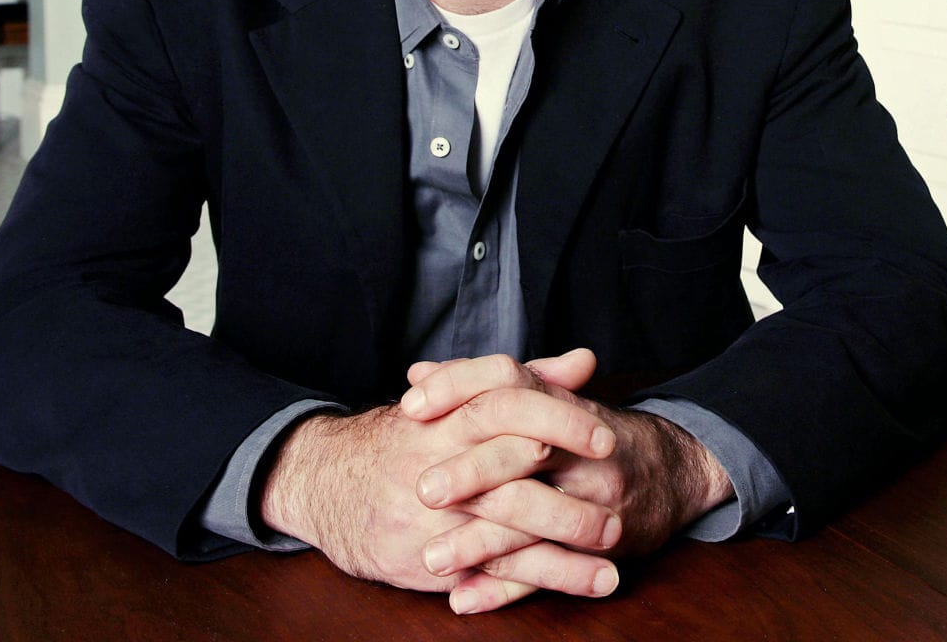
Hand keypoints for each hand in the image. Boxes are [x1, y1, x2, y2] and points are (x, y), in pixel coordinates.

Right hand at [257, 349, 620, 610]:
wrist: (327, 481)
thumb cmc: (411, 435)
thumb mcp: (460, 400)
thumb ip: (526, 382)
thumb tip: (584, 361)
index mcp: (448, 418)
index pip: (506, 410)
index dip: (558, 423)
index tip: (606, 436)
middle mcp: (436, 467)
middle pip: (505, 481)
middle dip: (564, 502)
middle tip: (620, 509)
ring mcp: (431, 520)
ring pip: (500, 537)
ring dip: (560, 553)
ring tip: (613, 561)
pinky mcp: (428, 560)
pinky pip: (487, 575)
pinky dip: (536, 583)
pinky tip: (582, 585)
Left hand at [401, 350, 734, 613]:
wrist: (674, 470)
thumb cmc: (589, 435)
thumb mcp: (546, 400)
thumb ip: (481, 388)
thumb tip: (417, 373)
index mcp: (561, 403)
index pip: (508, 380)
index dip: (459, 387)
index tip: (410, 405)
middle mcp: (581, 447)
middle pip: (523, 449)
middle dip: (470, 472)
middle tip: (422, 490)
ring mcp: (597, 497)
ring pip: (534, 518)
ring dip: (479, 542)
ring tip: (431, 558)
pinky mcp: (606, 544)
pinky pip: (552, 570)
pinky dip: (506, 589)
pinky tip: (465, 598)